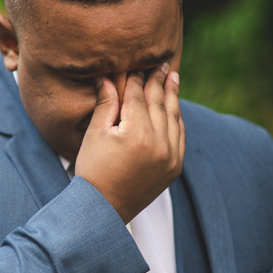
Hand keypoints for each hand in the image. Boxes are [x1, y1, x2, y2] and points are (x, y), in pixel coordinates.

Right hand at [74, 63, 184, 223]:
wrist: (103, 209)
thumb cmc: (93, 170)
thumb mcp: (95, 135)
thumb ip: (106, 104)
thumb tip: (107, 77)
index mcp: (136, 133)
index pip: (138, 96)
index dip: (136, 78)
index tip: (137, 63)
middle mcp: (159, 143)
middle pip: (159, 103)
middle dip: (158, 81)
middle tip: (162, 63)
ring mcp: (170, 156)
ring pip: (174, 118)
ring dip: (172, 96)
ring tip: (173, 77)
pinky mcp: (174, 167)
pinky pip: (180, 136)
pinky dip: (177, 119)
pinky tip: (174, 107)